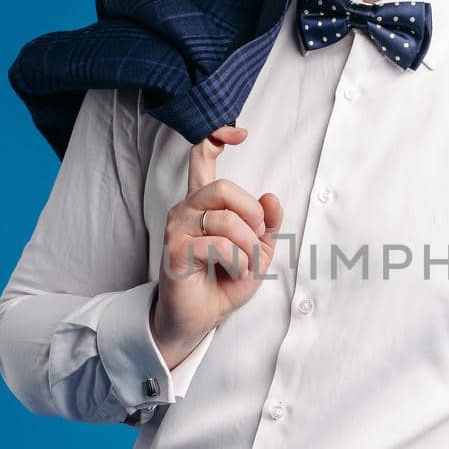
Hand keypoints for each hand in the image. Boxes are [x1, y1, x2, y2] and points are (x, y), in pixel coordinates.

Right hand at [151, 125, 283, 366]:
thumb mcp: (258, 250)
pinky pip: (219, 245)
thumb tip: (272, 197)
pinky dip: (238, 262)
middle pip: (223, 187)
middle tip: (256, 239)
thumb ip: (267, 223)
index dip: (216, 136)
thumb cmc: (225, 281)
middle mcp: (187, 208)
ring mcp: (177, 228)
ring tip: (245, 264)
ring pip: (226, 220)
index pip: (202, 157)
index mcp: (205, 203)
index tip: (238, 132)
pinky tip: (233, 273)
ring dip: (248, 248)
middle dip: (251, 215)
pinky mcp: (176, 250)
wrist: (203, 316)